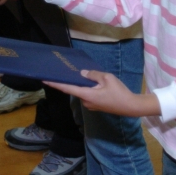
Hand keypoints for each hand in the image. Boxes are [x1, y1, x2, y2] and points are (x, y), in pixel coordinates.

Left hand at [45, 70, 159, 116]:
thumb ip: (93, 75)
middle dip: (70, 80)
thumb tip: (82, 74)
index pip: (67, 88)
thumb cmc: (119, 92)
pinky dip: (87, 88)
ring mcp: (90, 105)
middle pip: (75, 89)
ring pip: (82, 91)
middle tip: (64, 69)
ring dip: (81, 84)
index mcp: (86, 95)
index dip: (55, 84)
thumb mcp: (107, 78)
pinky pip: (87, 94)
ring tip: (81, 73)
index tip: (44, 80)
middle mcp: (85, 101)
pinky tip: (91, 81)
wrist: (130, 106)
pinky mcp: (95, 105)